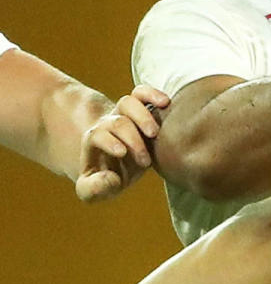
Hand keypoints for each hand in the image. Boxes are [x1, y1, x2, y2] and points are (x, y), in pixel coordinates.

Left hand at [75, 85, 169, 201]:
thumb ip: (94, 189)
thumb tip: (109, 178)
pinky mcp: (142, 109)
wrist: (116, 165)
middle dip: (132, 139)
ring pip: (128, 101)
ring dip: (143, 115)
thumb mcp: (92, 190)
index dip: (109, 141)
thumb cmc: (106, 179)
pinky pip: (143, 93)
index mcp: (94, 142)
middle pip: (117, 122)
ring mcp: (125, 116)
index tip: (122, 153)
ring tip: (155, 132)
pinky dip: (153, 94)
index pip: (97, 135)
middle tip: (145, 160)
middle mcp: (108, 125)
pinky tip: (166, 103)